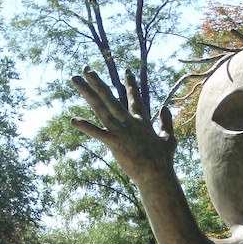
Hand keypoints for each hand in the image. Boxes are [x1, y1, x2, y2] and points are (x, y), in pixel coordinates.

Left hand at [71, 68, 176, 183]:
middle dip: (97, 83)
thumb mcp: (169, 139)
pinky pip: (97, 133)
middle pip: (110, 97)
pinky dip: (85, 126)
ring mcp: (120, 131)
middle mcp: (129, 122)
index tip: (126, 71)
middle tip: (86, 69)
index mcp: (141, 122)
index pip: (135, 99)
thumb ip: (166, 123)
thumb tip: (164, 108)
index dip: (130, 85)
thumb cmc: (164, 161)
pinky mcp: (114, 142)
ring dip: (87, 93)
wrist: (157, 174)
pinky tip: (73, 120)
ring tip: (75, 79)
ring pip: (100, 107)